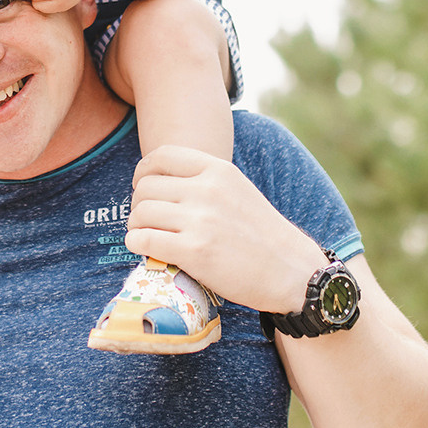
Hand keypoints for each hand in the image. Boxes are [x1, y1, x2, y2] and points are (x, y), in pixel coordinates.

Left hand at [125, 146, 326, 312]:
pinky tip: (145, 248)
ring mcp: (199, 220)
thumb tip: (159, 183)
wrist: (291, 271)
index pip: (161, 156)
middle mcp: (207, 190)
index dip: (143, 172)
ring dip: (136, 225)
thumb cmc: (262, 235)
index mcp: (218, 170)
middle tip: (147, 220)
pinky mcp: (193, 251)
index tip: (143, 186)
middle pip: (145, 187)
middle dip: (138, 204)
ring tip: (146, 235)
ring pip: (140, 213)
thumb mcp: (238, 190)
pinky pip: (143, 239)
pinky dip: (136, 243)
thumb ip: (204, 181)